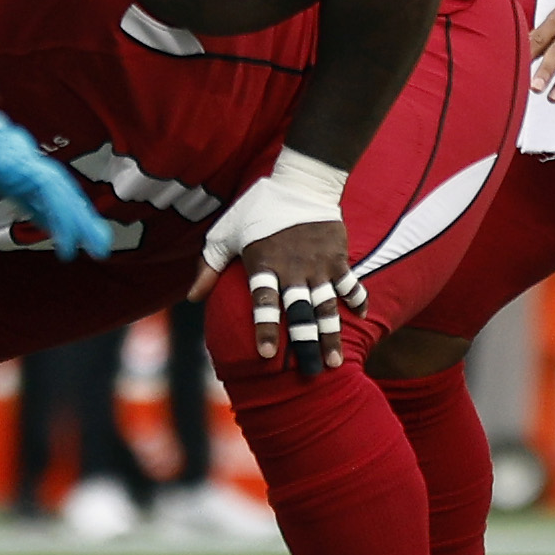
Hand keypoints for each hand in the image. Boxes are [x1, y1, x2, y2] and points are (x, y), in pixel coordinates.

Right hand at [0, 87, 111, 255]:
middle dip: (75, 218)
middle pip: (51, 192)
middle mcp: (8, 160)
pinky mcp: (12, 159)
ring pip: (57, 192)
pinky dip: (62, 217)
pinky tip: (72, 241)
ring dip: (78, 220)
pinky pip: (46, 192)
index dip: (45, 213)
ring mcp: (14, 158)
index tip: (60, 234)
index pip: (26, 194)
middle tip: (95, 244)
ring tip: (96, 247)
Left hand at [202, 215, 362, 370]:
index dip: (265, 328)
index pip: (263, 302)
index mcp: (263, 264)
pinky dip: (357, 299)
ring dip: (331, 334)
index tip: (266, 355)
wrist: (301, 182)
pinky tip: (362, 317)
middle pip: (300, 312)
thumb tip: (192, 298)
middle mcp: (292, 268)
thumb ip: (209, 266)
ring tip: (335, 361)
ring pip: (326, 305)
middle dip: (306, 344)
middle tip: (311, 373)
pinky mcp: (338, 256)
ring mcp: (318, 264)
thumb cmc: (258, 208)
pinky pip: (350, 283)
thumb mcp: (226, 232)